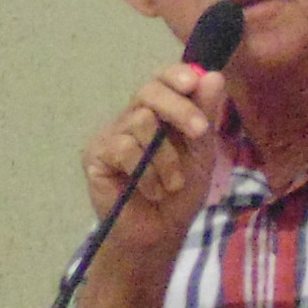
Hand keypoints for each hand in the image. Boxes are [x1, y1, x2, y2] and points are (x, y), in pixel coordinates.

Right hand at [82, 62, 227, 247]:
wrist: (159, 234)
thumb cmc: (180, 194)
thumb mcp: (201, 153)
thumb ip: (205, 116)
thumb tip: (212, 75)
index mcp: (158, 113)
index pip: (161, 79)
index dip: (175, 74)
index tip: (193, 81)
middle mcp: (131, 118)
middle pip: (148, 92)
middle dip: (179, 109)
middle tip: (199, 132)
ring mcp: (110, 135)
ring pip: (141, 123)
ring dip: (166, 158)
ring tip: (170, 184)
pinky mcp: (95, 155)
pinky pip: (124, 148)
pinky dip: (145, 173)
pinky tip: (150, 190)